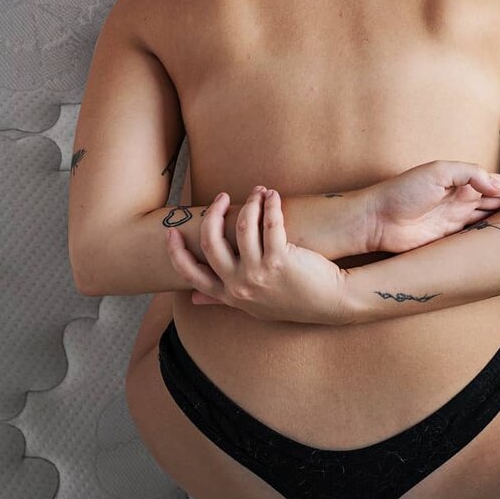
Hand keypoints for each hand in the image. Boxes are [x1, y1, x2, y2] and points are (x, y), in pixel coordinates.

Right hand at [165, 185, 350, 324]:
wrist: (329, 303)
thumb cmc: (290, 300)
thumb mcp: (250, 305)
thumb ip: (221, 299)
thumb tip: (192, 298)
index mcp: (229, 295)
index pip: (191, 274)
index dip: (176, 252)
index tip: (170, 232)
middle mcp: (239, 285)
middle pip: (211, 242)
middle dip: (214, 214)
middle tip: (222, 198)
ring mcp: (258, 273)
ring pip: (242, 226)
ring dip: (250, 203)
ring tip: (260, 193)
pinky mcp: (280, 260)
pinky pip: (269, 223)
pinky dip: (271, 205)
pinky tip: (274, 197)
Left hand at [373, 160, 499, 253]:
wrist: (376, 220)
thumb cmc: (401, 191)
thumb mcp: (436, 171)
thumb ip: (469, 173)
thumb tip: (495, 184)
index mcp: (462, 180)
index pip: (499, 182)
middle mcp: (462, 199)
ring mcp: (456, 220)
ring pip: (493, 219)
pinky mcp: (449, 240)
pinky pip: (478, 238)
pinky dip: (494, 239)